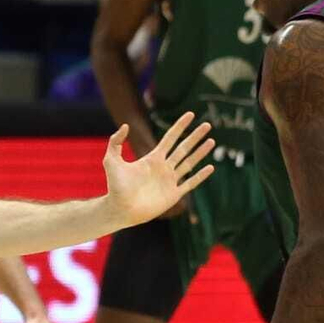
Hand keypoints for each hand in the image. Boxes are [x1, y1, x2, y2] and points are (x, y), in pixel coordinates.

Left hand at [103, 111, 214, 226]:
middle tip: (208, 125)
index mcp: (153, 158)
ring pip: (189, 163)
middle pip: (183, 148)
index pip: (170, 138)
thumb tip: (126, 125)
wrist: (120, 208)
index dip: (180, 126)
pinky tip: (210, 167)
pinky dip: (200, 176)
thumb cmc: (115, 186)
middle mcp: (163, 168)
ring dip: (201, 152)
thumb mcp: (111, 160)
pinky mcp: (173, 195)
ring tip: (212, 141)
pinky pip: (190, 183)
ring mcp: (169, 181)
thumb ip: (115, 142)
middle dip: (195, 136)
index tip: (191, 114)